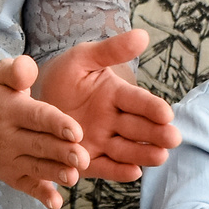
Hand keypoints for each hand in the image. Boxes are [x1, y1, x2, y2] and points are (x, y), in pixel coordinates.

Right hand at [0, 54, 91, 208]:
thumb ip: (15, 70)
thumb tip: (30, 68)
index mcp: (10, 110)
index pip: (36, 117)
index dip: (56, 123)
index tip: (75, 131)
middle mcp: (10, 138)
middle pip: (40, 145)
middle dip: (62, 152)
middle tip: (83, 157)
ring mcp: (10, 160)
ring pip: (36, 167)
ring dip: (55, 174)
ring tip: (74, 177)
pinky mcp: (12, 176)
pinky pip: (26, 186)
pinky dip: (40, 196)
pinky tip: (55, 204)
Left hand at [33, 30, 180, 180]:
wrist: (35, 100)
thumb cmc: (64, 75)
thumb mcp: (84, 58)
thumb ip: (111, 50)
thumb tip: (143, 35)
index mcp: (116, 95)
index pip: (138, 101)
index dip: (152, 107)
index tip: (166, 113)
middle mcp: (114, 121)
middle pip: (138, 128)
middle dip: (156, 133)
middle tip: (173, 138)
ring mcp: (102, 141)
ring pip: (127, 149)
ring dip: (144, 154)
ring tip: (160, 156)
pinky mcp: (88, 160)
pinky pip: (105, 167)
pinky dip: (118, 171)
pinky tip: (134, 173)